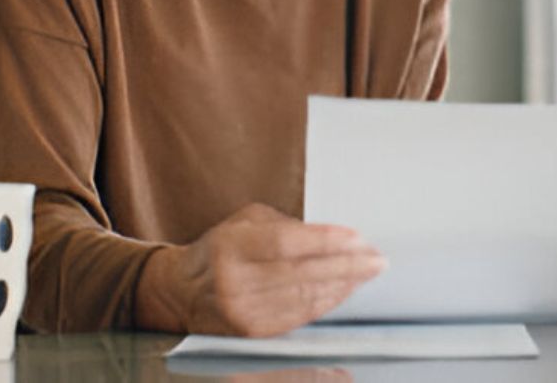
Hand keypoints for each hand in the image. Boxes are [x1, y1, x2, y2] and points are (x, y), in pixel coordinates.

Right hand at [137, 202, 384, 335]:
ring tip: (368, 272)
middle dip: (347, 266)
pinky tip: (346, 290)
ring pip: (306, 298)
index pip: (286, 244)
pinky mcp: (253, 333)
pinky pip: (300, 317)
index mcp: (231, 247)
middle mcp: (234, 283)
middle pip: (302, 274)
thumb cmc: (221, 248)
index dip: (325, 240)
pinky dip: (327, 302)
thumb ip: (287, 225)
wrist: (180, 292)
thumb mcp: (244, 222)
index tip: (357, 237)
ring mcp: (243, 313)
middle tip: (377, 258)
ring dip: (344, 285)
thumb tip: (336, 238)